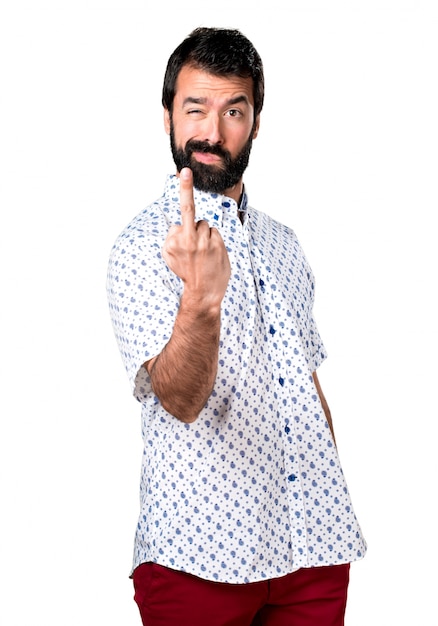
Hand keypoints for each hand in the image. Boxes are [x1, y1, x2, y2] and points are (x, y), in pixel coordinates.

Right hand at [162, 168, 230, 308]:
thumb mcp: (170, 256)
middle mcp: (187, 239)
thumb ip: (172, 237)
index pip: (180, 217)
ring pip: (205, 225)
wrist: (202, 293)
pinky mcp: (217, 245)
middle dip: (187, 192)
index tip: (184, 172)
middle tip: (184, 171)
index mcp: (173, 241)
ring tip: (204, 254)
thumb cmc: (186, 272)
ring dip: (205, 236)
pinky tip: (211, 256)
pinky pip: (215, 233)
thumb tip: (179, 226)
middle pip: (192, 216)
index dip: (183, 197)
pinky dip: (214, 241)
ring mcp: (203, 242)